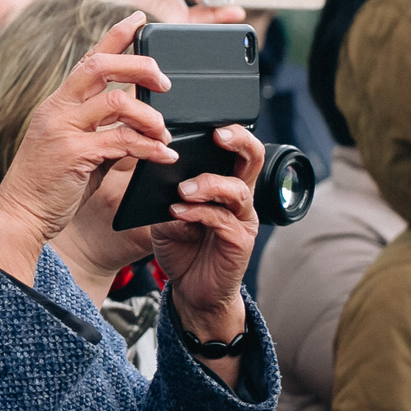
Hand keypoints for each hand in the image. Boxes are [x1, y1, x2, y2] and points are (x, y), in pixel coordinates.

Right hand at [0, 11, 176, 286]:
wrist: (20, 217)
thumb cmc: (49, 187)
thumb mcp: (77, 151)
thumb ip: (103, 134)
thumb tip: (138, 128)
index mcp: (58, 104)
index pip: (89, 58)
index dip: (115, 35)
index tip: (139, 19)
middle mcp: (57, 109)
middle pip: (102, 66)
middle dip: (140, 65)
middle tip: (165, 82)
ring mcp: (62, 130)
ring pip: (117, 102)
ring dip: (149, 114)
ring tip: (165, 132)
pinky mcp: (72, 154)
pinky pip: (121, 141)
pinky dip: (149, 147)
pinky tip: (164, 155)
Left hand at [151, 124, 263, 369]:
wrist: (191, 289)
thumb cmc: (182, 248)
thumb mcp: (167, 213)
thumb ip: (167, 193)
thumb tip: (157, 170)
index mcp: (226, 184)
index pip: (237, 148)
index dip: (231, 130)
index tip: (211, 120)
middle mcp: (240, 198)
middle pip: (253, 158)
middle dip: (239, 141)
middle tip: (218, 135)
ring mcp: (243, 220)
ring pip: (238, 189)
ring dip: (209, 184)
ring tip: (183, 190)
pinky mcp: (239, 242)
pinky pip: (223, 220)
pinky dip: (200, 214)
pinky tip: (179, 213)